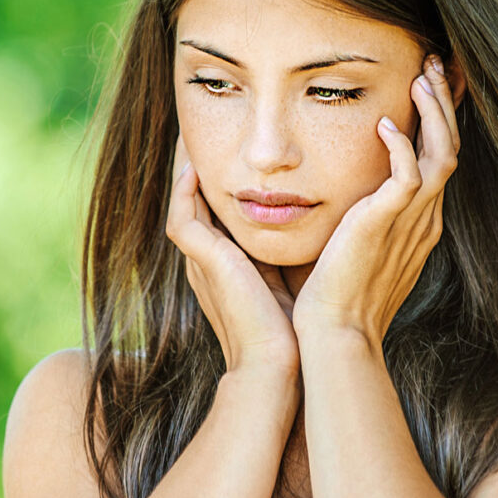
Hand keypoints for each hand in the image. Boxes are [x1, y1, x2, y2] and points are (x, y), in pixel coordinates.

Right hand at [166, 135, 299, 375]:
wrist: (277, 364)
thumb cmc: (291, 327)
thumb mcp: (288, 276)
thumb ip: (287, 251)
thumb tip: (316, 222)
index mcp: (224, 265)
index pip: (213, 213)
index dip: (217, 182)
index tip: (232, 153)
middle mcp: (206, 260)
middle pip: (191, 202)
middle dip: (195, 168)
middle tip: (204, 133)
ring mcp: (200, 262)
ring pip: (182, 204)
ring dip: (185, 170)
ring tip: (192, 137)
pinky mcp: (203, 262)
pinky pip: (183, 218)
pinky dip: (185, 190)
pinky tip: (197, 166)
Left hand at [292, 53, 460, 345]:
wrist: (334, 332)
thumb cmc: (333, 294)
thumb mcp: (353, 245)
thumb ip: (358, 216)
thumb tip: (341, 196)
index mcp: (418, 222)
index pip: (437, 160)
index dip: (436, 122)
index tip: (424, 89)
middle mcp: (423, 218)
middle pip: (448, 147)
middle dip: (442, 104)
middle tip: (430, 66)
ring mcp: (411, 221)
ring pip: (440, 153)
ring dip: (432, 113)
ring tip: (419, 78)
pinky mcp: (387, 224)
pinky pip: (409, 176)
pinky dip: (402, 147)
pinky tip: (386, 124)